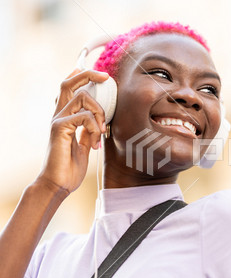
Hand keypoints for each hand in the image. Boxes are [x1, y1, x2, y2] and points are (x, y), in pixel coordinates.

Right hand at [37, 69, 108, 194]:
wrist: (58, 184)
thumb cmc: (70, 168)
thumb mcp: (84, 146)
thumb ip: (88, 131)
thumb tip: (98, 122)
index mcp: (65, 118)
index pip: (69, 89)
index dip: (82, 76)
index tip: (101, 75)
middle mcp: (59, 115)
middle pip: (69, 83)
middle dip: (89, 74)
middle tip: (107, 77)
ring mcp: (58, 120)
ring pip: (82, 97)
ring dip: (99, 112)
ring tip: (101, 132)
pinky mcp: (59, 128)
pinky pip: (84, 116)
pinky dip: (95, 127)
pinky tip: (95, 143)